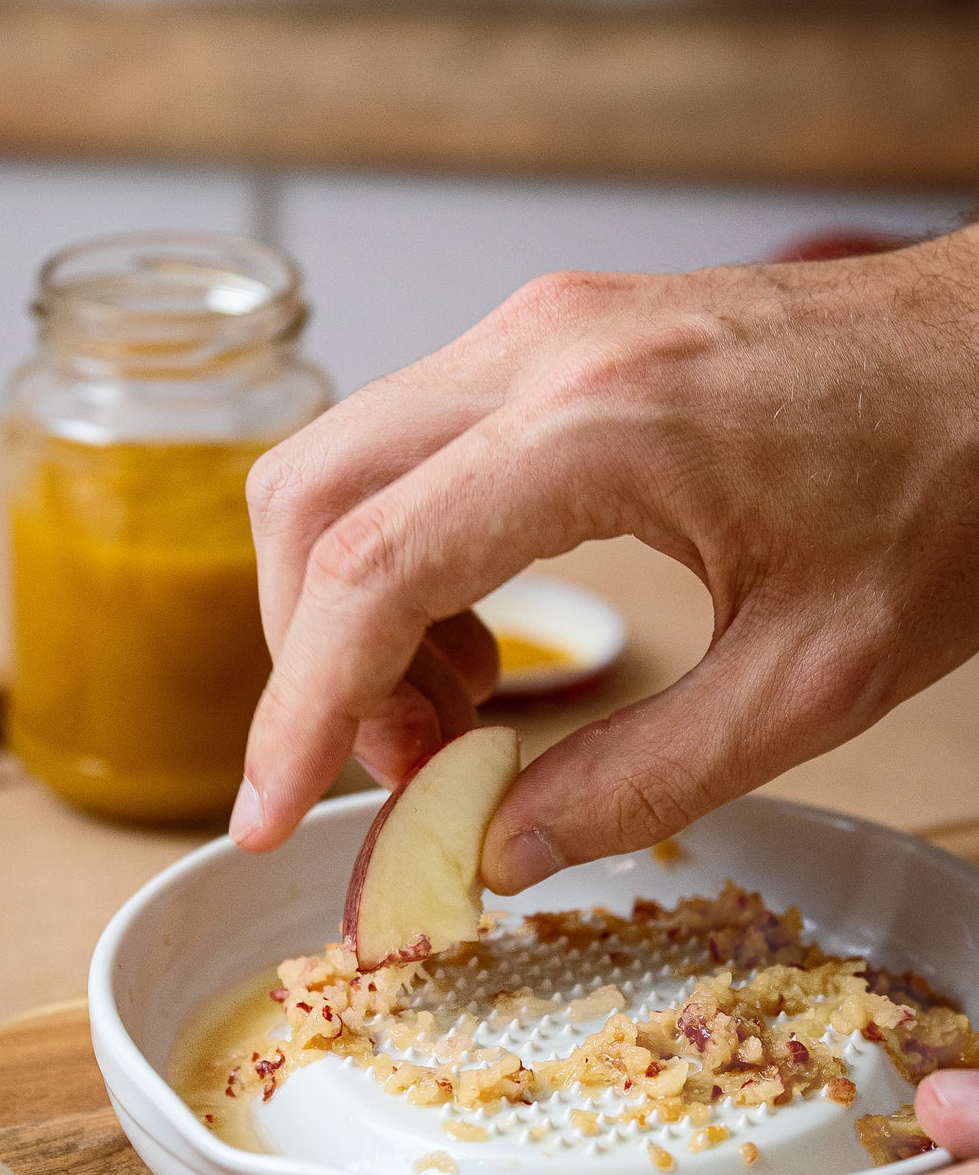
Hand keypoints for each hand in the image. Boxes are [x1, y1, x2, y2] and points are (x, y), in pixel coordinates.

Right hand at [230, 230, 978, 891]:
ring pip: (347, 466)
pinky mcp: (559, 339)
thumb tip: (497, 844)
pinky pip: (417, 447)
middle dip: (310, 655)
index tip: (265, 814)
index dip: (299, 710)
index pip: (367, 572)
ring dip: (356, 605)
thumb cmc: (962, 484)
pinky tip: (490, 632)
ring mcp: (541, 329)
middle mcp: (539, 351)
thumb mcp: (815, 678)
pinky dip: (410, 553)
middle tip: (406, 764)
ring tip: (459, 713)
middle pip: (307, 501)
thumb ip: (640, 778)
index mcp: (597, 427)